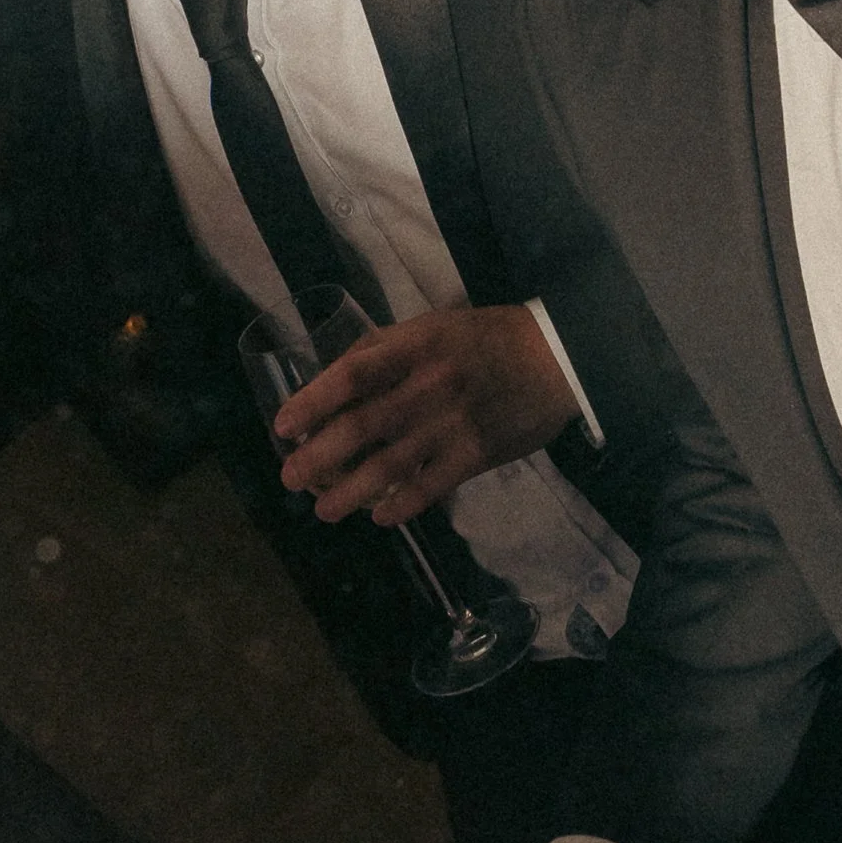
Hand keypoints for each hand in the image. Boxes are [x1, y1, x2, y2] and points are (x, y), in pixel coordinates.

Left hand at [273, 302, 573, 526]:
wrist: (559, 357)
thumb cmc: (489, 338)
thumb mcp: (433, 326)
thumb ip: (386, 349)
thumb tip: (335, 378)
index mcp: (415, 347)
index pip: (351, 374)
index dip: (312, 400)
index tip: (282, 425)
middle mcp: (429, 386)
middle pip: (360, 427)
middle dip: (317, 457)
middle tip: (291, 478)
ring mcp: (452, 423)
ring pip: (388, 465)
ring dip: (348, 492)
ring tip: (324, 510)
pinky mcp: (476, 454)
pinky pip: (429, 488)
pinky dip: (400, 506)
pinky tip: (380, 516)